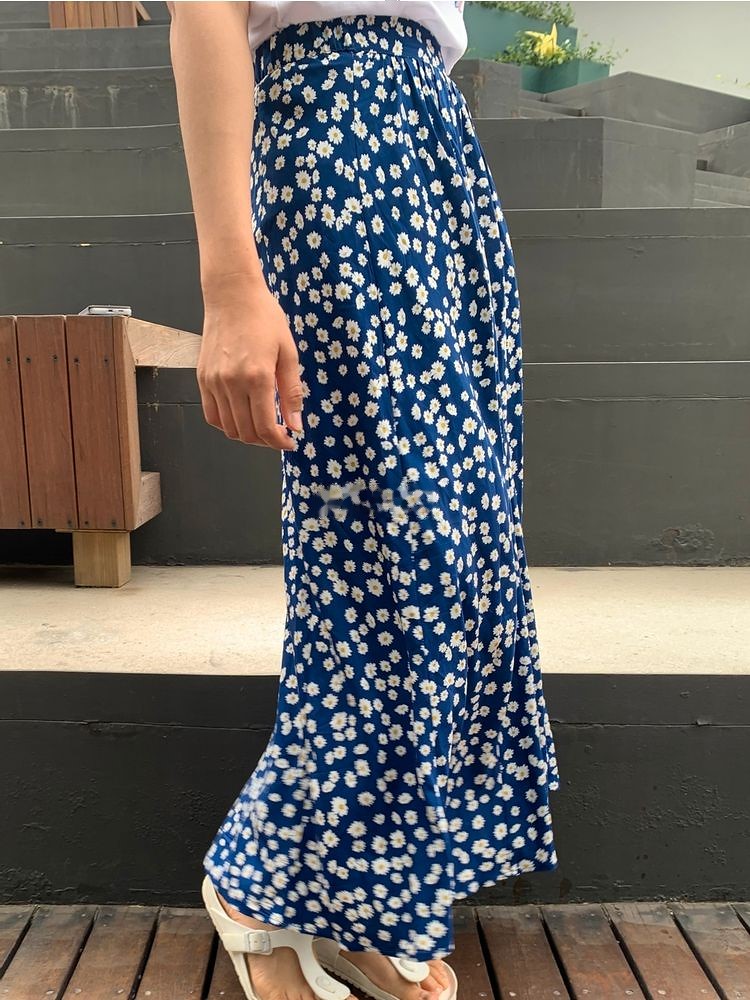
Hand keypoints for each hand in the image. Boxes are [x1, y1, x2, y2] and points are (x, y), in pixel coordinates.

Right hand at [197, 273, 303, 449]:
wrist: (232, 295)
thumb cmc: (264, 318)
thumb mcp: (288, 353)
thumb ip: (292, 392)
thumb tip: (296, 424)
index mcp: (257, 377)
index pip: (265, 428)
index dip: (279, 442)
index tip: (290, 442)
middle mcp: (231, 383)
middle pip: (246, 433)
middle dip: (265, 441)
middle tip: (278, 435)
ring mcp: (214, 382)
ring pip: (227, 428)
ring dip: (246, 435)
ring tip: (261, 427)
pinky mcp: (203, 378)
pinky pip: (212, 414)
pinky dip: (227, 424)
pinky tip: (241, 417)